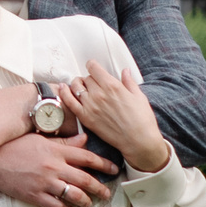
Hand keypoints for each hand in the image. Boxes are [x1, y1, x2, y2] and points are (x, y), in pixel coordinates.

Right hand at [0, 131, 118, 206]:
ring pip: (75, 196)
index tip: (114, 169)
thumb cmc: (14, 147)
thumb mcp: (40, 139)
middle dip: (100, 188)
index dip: (104, 165)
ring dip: (86, 202)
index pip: (87, 158)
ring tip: (90, 204)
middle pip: (86, 179)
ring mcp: (45, 183)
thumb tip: (84, 140)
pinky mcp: (36, 196)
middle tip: (107, 193)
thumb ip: (64, 142)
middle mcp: (54, 167)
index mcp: (56, 150)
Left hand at [54, 61, 170, 172]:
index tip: (93, 67)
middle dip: (90, 78)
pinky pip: (69, 101)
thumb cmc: (142, 121)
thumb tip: (125, 71)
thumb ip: (129, 82)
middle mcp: (99, 94)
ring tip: (82, 87)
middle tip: (94, 83)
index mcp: (112, 85)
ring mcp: (90, 106)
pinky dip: (64, 93)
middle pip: (86, 77)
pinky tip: (63, 88)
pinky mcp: (85, 117)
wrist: (138, 141)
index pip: (93, 67)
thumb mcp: (139, 96)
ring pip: (76, 86)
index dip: (93, 65)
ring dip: (78, 84)